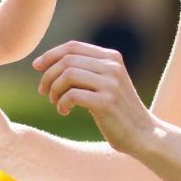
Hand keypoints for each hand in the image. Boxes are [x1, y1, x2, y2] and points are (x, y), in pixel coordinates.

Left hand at [33, 40, 154, 152]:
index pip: (73, 47)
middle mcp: (112, 66)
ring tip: (56, 102)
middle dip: (48, 76)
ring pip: (67, 75)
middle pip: (67, 60)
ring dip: (54, 90)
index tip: (36, 67)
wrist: (143, 134)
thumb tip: (48, 62)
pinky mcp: (106, 102)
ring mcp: (111, 84)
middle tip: (44, 91)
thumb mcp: (106, 83)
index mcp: (112, 57)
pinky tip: (64, 111)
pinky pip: (72, 95)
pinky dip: (61, 103)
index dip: (50, 54)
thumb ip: (86, 69)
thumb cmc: (118, 110)